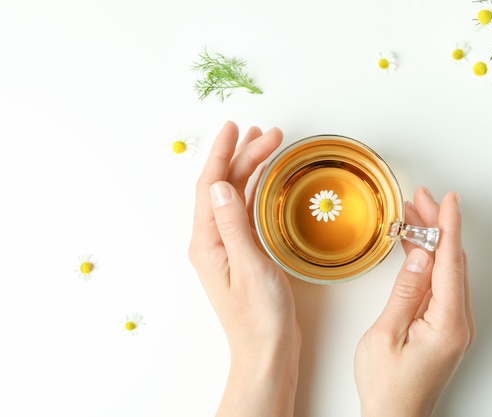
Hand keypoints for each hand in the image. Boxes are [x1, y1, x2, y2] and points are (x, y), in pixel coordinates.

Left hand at [188, 121, 300, 416]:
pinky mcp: (244, 253)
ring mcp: (228, 247)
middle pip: (224, 186)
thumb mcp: (249, 267)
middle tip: (268, 133)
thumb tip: (221, 184)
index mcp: (207, 243)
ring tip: (267, 145)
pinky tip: (265, 179)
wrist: (267, 350)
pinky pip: (246, 212)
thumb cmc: (260, 317)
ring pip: (236, 196)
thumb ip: (234, 224)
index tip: (234, 127)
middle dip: (243, 156)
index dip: (221, 153)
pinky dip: (256, 190)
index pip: (210, 186)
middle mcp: (213, 241)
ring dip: (250, 170)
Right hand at [354, 187, 474, 416]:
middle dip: (437, 226)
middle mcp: (458, 322)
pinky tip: (418, 250)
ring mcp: (454, 325)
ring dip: (433, 242)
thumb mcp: (386, 335)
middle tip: (419, 199)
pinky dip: (431, 262)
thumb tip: (419, 255)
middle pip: (452, 262)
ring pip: (448, 272)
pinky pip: (443, 286)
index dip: (449, 226)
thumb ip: (405, 293)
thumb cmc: (387, 385)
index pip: (451, 263)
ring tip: (414, 215)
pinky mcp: (446, 328)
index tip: (448, 199)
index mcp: (447, 323)